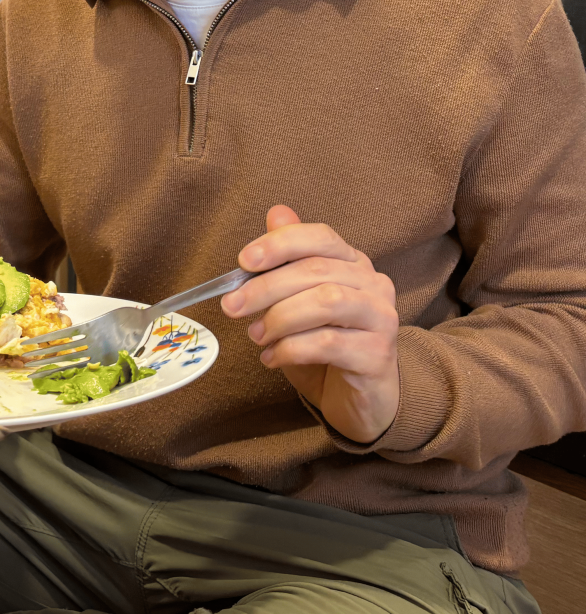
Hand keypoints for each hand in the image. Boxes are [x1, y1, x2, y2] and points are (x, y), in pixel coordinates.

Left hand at [222, 206, 399, 443]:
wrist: (361, 399)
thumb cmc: (327, 345)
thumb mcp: (300, 301)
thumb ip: (290, 260)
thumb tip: (276, 213)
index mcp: (354, 263)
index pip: (320, 237)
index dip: (280, 243)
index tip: (244, 259)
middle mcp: (374, 284)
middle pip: (316, 270)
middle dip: (266, 286)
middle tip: (232, 306)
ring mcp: (381, 318)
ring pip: (325, 302)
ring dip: (280, 318)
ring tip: (256, 335)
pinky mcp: (378, 355)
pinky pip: (328, 344)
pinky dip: (290, 349)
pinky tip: (272, 358)